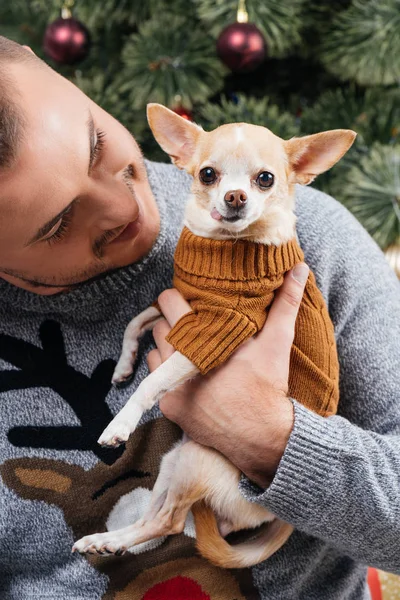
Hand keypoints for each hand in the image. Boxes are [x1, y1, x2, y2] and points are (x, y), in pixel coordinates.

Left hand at [148, 262, 309, 487]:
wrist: (261, 436)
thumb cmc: (268, 386)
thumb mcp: (277, 341)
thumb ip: (284, 302)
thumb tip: (298, 267)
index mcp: (199, 339)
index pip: (168, 302)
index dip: (177, 298)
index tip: (190, 301)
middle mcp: (178, 361)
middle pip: (160, 326)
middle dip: (173, 323)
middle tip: (193, 325)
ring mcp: (170, 386)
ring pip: (155, 352)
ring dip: (168, 348)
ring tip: (191, 349)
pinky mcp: (168, 406)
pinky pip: (156, 380)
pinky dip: (168, 374)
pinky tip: (189, 373)